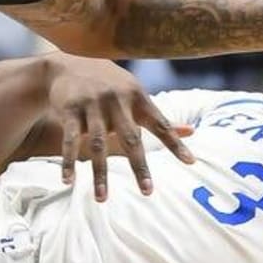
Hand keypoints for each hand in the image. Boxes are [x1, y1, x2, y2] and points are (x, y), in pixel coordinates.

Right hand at [45, 55, 195, 201]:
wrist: (68, 63)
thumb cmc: (112, 86)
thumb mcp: (136, 96)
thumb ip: (161, 118)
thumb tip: (193, 131)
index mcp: (138, 98)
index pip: (161, 124)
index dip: (176, 143)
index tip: (190, 162)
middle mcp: (118, 100)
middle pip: (131, 138)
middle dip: (140, 166)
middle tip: (148, 191)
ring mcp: (93, 104)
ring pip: (98, 144)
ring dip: (100, 174)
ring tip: (102, 199)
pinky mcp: (70, 109)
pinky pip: (71, 140)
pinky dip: (68, 162)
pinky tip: (68, 182)